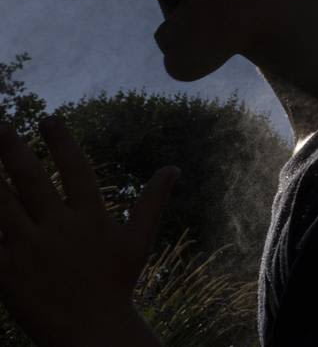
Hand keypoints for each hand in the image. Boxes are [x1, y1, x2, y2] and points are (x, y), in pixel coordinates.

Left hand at [0, 118, 177, 346]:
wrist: (92, 331)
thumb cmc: (116, 283)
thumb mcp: (138, 241)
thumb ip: (153, 201)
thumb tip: (173, 168)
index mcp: (90, 217)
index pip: (75, 169)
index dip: (62, 142)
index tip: (49, 119)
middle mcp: (59, 228)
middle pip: (29, 180)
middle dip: (13, 150)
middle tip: (1, 126)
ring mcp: (29, 250)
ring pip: (1, 205)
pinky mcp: (6, 272)